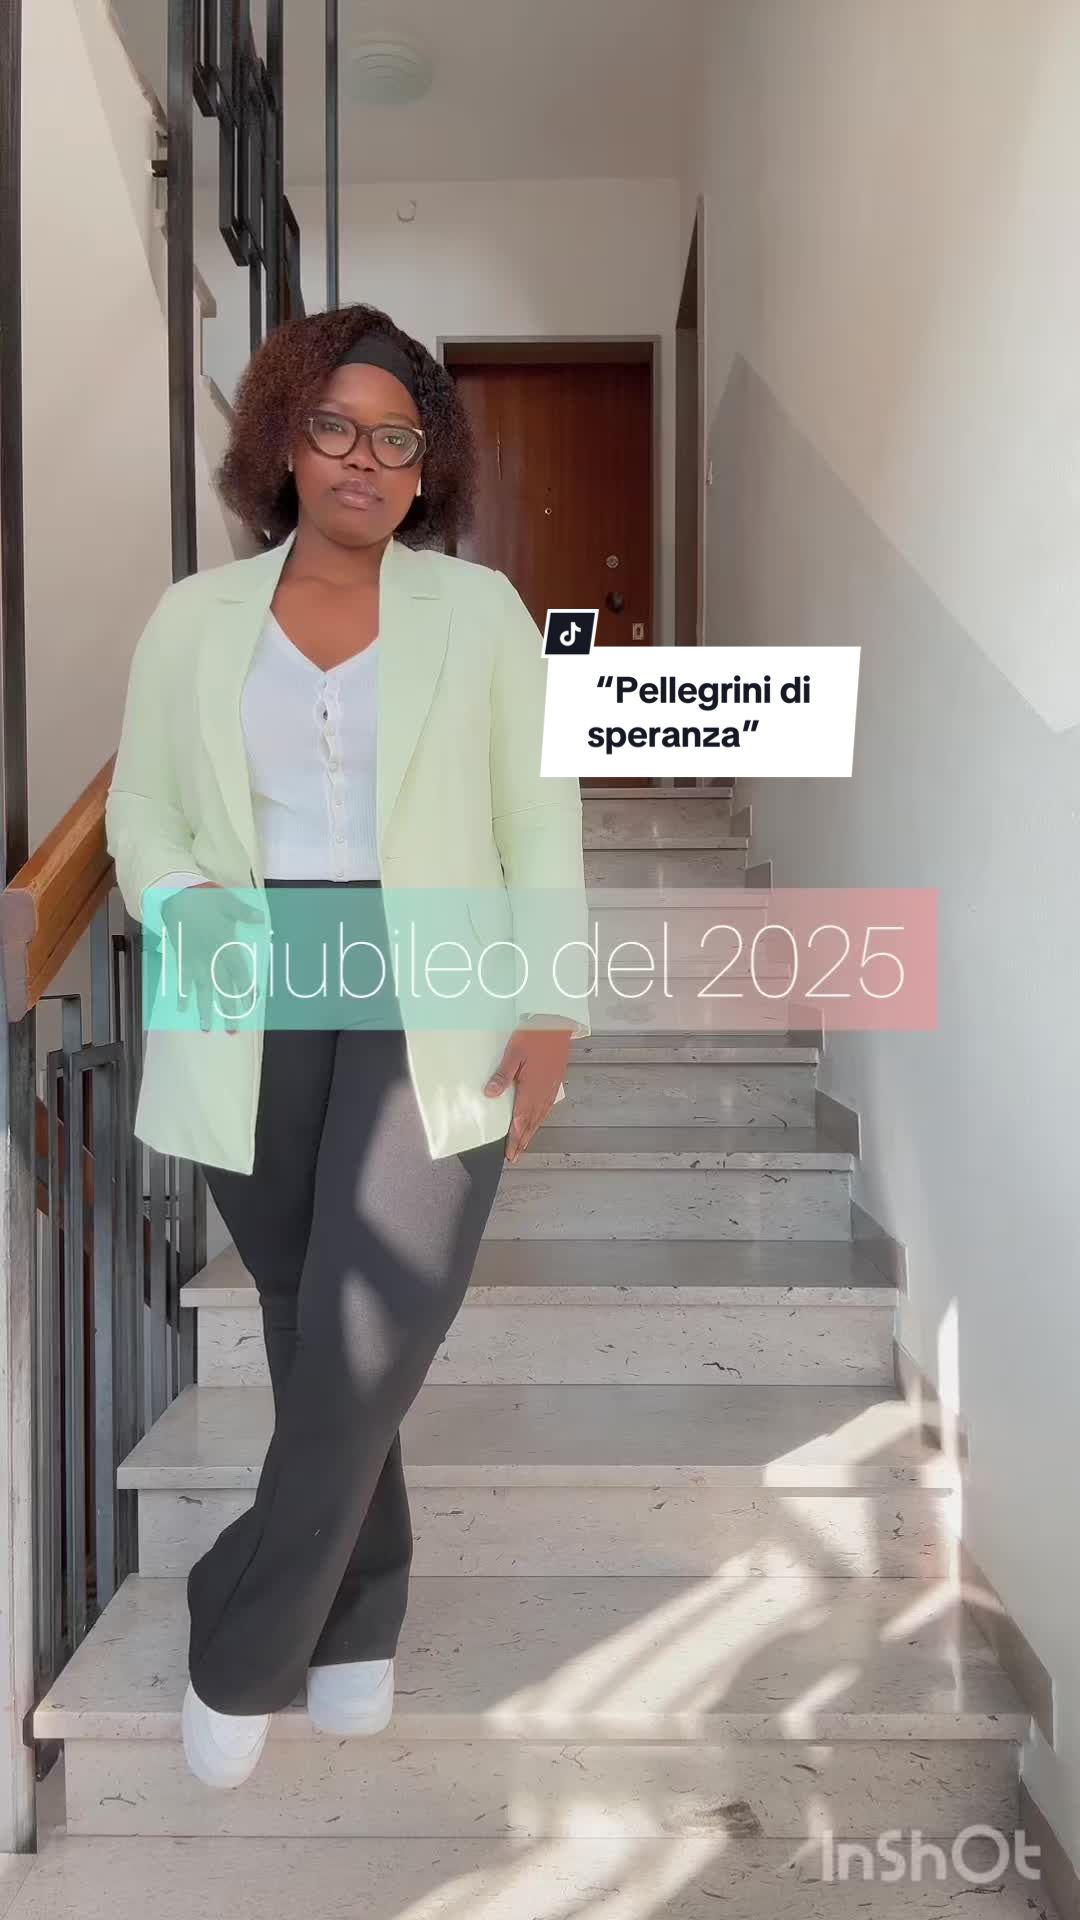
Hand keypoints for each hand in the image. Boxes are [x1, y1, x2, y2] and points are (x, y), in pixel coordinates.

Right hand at [160, 883, 265, 1033]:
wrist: (177, 894)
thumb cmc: (205, 898)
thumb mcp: (229, 902)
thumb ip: (245, 913)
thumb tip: (261, 919)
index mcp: (227, 945)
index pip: (240, 973)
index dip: (247, 989)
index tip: (253, 1004)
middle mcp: (213, 957)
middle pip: (224, 988)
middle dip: (229, 1010)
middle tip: (233, 1030)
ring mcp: (196, 960)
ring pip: (203, 990)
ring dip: (206, 1010)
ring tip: (207, 1029)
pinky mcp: (182, 957)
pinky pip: (182, 980)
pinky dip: (182, 994)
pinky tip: (183, 1009)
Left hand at [483, 1022, 573, 1162]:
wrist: (557, 1023)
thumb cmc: (535, 1035)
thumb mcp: (513, 1052)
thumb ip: (502, 1075)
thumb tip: (490, 1094)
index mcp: (532, 1088)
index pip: (521, 1121)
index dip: (515, 1139)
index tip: (510, 1153)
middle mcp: (543, 1093)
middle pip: (531, 1123)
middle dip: (522, 1141)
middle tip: (515, 1156)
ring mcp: (551, 1088)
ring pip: (540, 1117)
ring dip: (531, 1132)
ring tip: (524, 1143)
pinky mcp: (555, 1082)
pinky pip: (547, 1107)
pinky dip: (540, 1118)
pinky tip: (537, 1120)